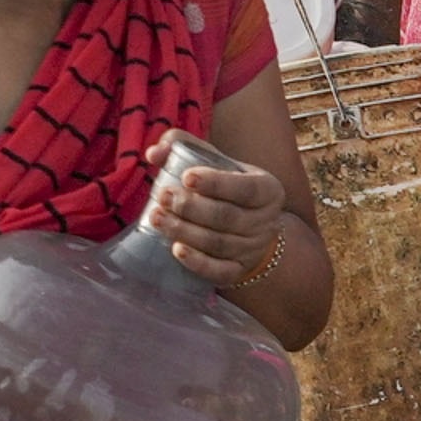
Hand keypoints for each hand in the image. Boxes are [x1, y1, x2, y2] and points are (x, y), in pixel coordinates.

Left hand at [151, 149, 289, 286]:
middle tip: (163, 196)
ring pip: (218, 243)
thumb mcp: (218, 164)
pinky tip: (177, 251)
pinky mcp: (238, 271)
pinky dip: (198, 263)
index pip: (245, 188)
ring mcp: (252, 249)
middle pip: (227, 217)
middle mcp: (265, 221)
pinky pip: (220, 271)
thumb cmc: (228, 191)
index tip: (186, 176)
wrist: (251, 231)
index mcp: (267, 190)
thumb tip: (154, 153)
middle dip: (191, 207)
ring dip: (185, 231)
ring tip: (157, 219)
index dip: (216, 184)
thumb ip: (187, 148)